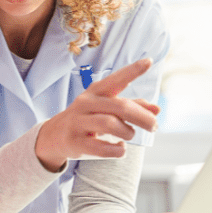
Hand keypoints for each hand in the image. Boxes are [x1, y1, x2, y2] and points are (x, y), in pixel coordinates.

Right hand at [35, 58, 159, 170]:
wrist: (54, 136)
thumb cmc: (87, 118)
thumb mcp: (106, 108)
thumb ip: (132, 107)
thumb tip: (157, 110)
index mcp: (95, 91)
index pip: (116, 79)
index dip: (132, 71)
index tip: (149, 61)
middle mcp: (85, 103)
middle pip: (120, 107)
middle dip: (142, 117)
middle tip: (154, 126)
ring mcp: (78, 122)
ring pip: (110, 125)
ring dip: (127, 132)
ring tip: (129, 135)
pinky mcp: (75, 142)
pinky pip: (101, 148)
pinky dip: (117, 150)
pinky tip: (120, 149)